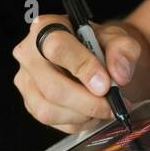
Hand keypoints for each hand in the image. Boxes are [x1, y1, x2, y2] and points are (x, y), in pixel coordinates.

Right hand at [12, 11, 140, 132]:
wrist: (96, 59)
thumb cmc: (100, 45)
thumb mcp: (118, 39)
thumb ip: (123, 50)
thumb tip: (118, 74)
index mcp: (47, 27)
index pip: (57, 48)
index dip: (83, 68)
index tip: (105, 84)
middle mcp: (29, 53)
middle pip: (52, 87)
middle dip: (87, 102)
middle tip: (111, 105)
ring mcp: (26, 80)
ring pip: (49, 110)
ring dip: (83, 115)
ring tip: (103, 108)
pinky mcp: (30, 102)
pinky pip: (51, 121)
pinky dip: (77, 123)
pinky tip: (91, 113)